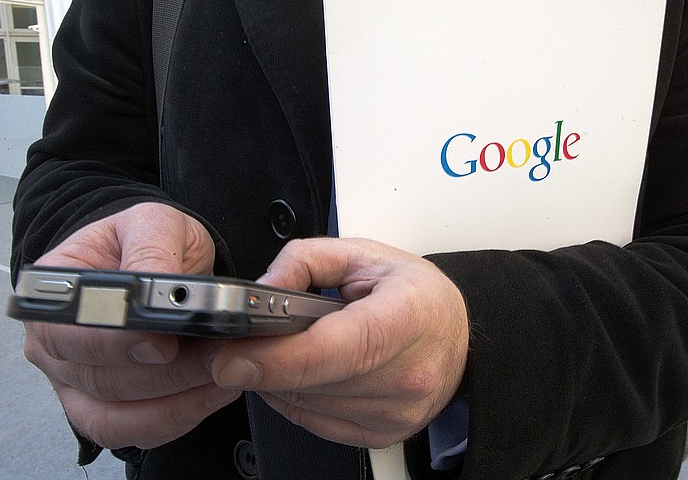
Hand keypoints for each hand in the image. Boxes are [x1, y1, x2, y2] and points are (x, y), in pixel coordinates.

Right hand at [23, 203, 241, 448]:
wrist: (157, 262)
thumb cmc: (146, 241)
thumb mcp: (154, 223)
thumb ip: (152, 250)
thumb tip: (152, 291)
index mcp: (54, 291)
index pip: (68, 331)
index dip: (116, 343)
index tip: (165, 342)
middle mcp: (53, 343)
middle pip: (99, 378)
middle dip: (167, 371)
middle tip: (218, 354)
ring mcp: (74, 382)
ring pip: (118, 414)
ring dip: (178, 397)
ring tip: (224, 370)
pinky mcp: (105, 409)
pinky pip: (136, 431)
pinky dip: (179, 416)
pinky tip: (214, 392)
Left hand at [211, 238, 468, 448]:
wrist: (454, 337)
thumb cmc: (415, 295)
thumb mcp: (362, 254)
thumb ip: (304, 260)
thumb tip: (259, 291)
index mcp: (408, 316)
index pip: (340, 348)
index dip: (280, 358)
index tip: (233, 356)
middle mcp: (409, 374)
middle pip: (314, 382)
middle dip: (264, 364)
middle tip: (241, 342)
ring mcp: (397, 412)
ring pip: (306, 405)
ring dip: (277, 380)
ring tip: (286, 347)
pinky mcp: (381, 434)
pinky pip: (313, 422)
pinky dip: (294, 397)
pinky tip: (305, 370)